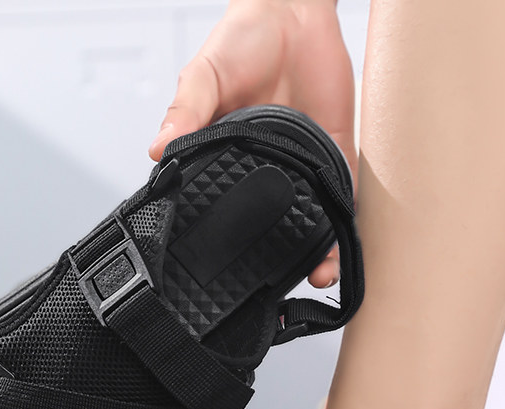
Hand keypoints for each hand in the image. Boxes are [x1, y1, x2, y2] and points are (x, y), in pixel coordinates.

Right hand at [149, 0, 356, 288]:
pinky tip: (347, 245)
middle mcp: (267, 172)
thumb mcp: (203, 75)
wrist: (294, 10)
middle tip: (282, 284)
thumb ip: (186, 111)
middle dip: (280, 258)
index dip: (231, 243)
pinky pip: (343, 194)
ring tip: (319, 275)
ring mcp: (302, 167)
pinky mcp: (335, 154)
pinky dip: (347, 221)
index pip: (228, 211)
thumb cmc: (243, 41)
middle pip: (273, 226)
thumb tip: (157, 151)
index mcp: (229, 160)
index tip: (232, 273)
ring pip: (310, 220)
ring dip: (317, 250)